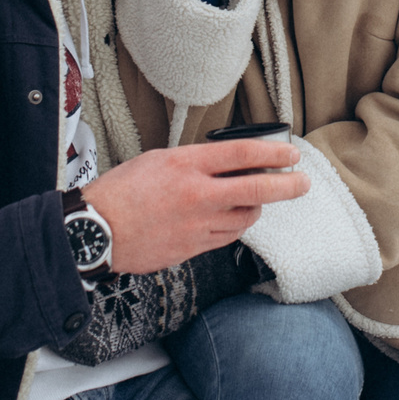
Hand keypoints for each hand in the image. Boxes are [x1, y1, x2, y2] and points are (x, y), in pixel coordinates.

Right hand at [83, 141, 307, 273]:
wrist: (96, 231)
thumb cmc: (121, 191)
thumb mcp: (158, 160)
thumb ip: (196, 161)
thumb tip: (230, 163)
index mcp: (185, 164)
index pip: (242, 153)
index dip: (273, 151)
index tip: (291, 153)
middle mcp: (197, 194)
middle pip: (256, 188)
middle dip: (287, 185)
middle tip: (303, 182)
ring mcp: (197, 224)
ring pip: (246, 217)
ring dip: (257, 207)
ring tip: (256, 199)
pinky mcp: (193, 248)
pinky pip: (227, 236)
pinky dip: (236, 225)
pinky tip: (234, 218)